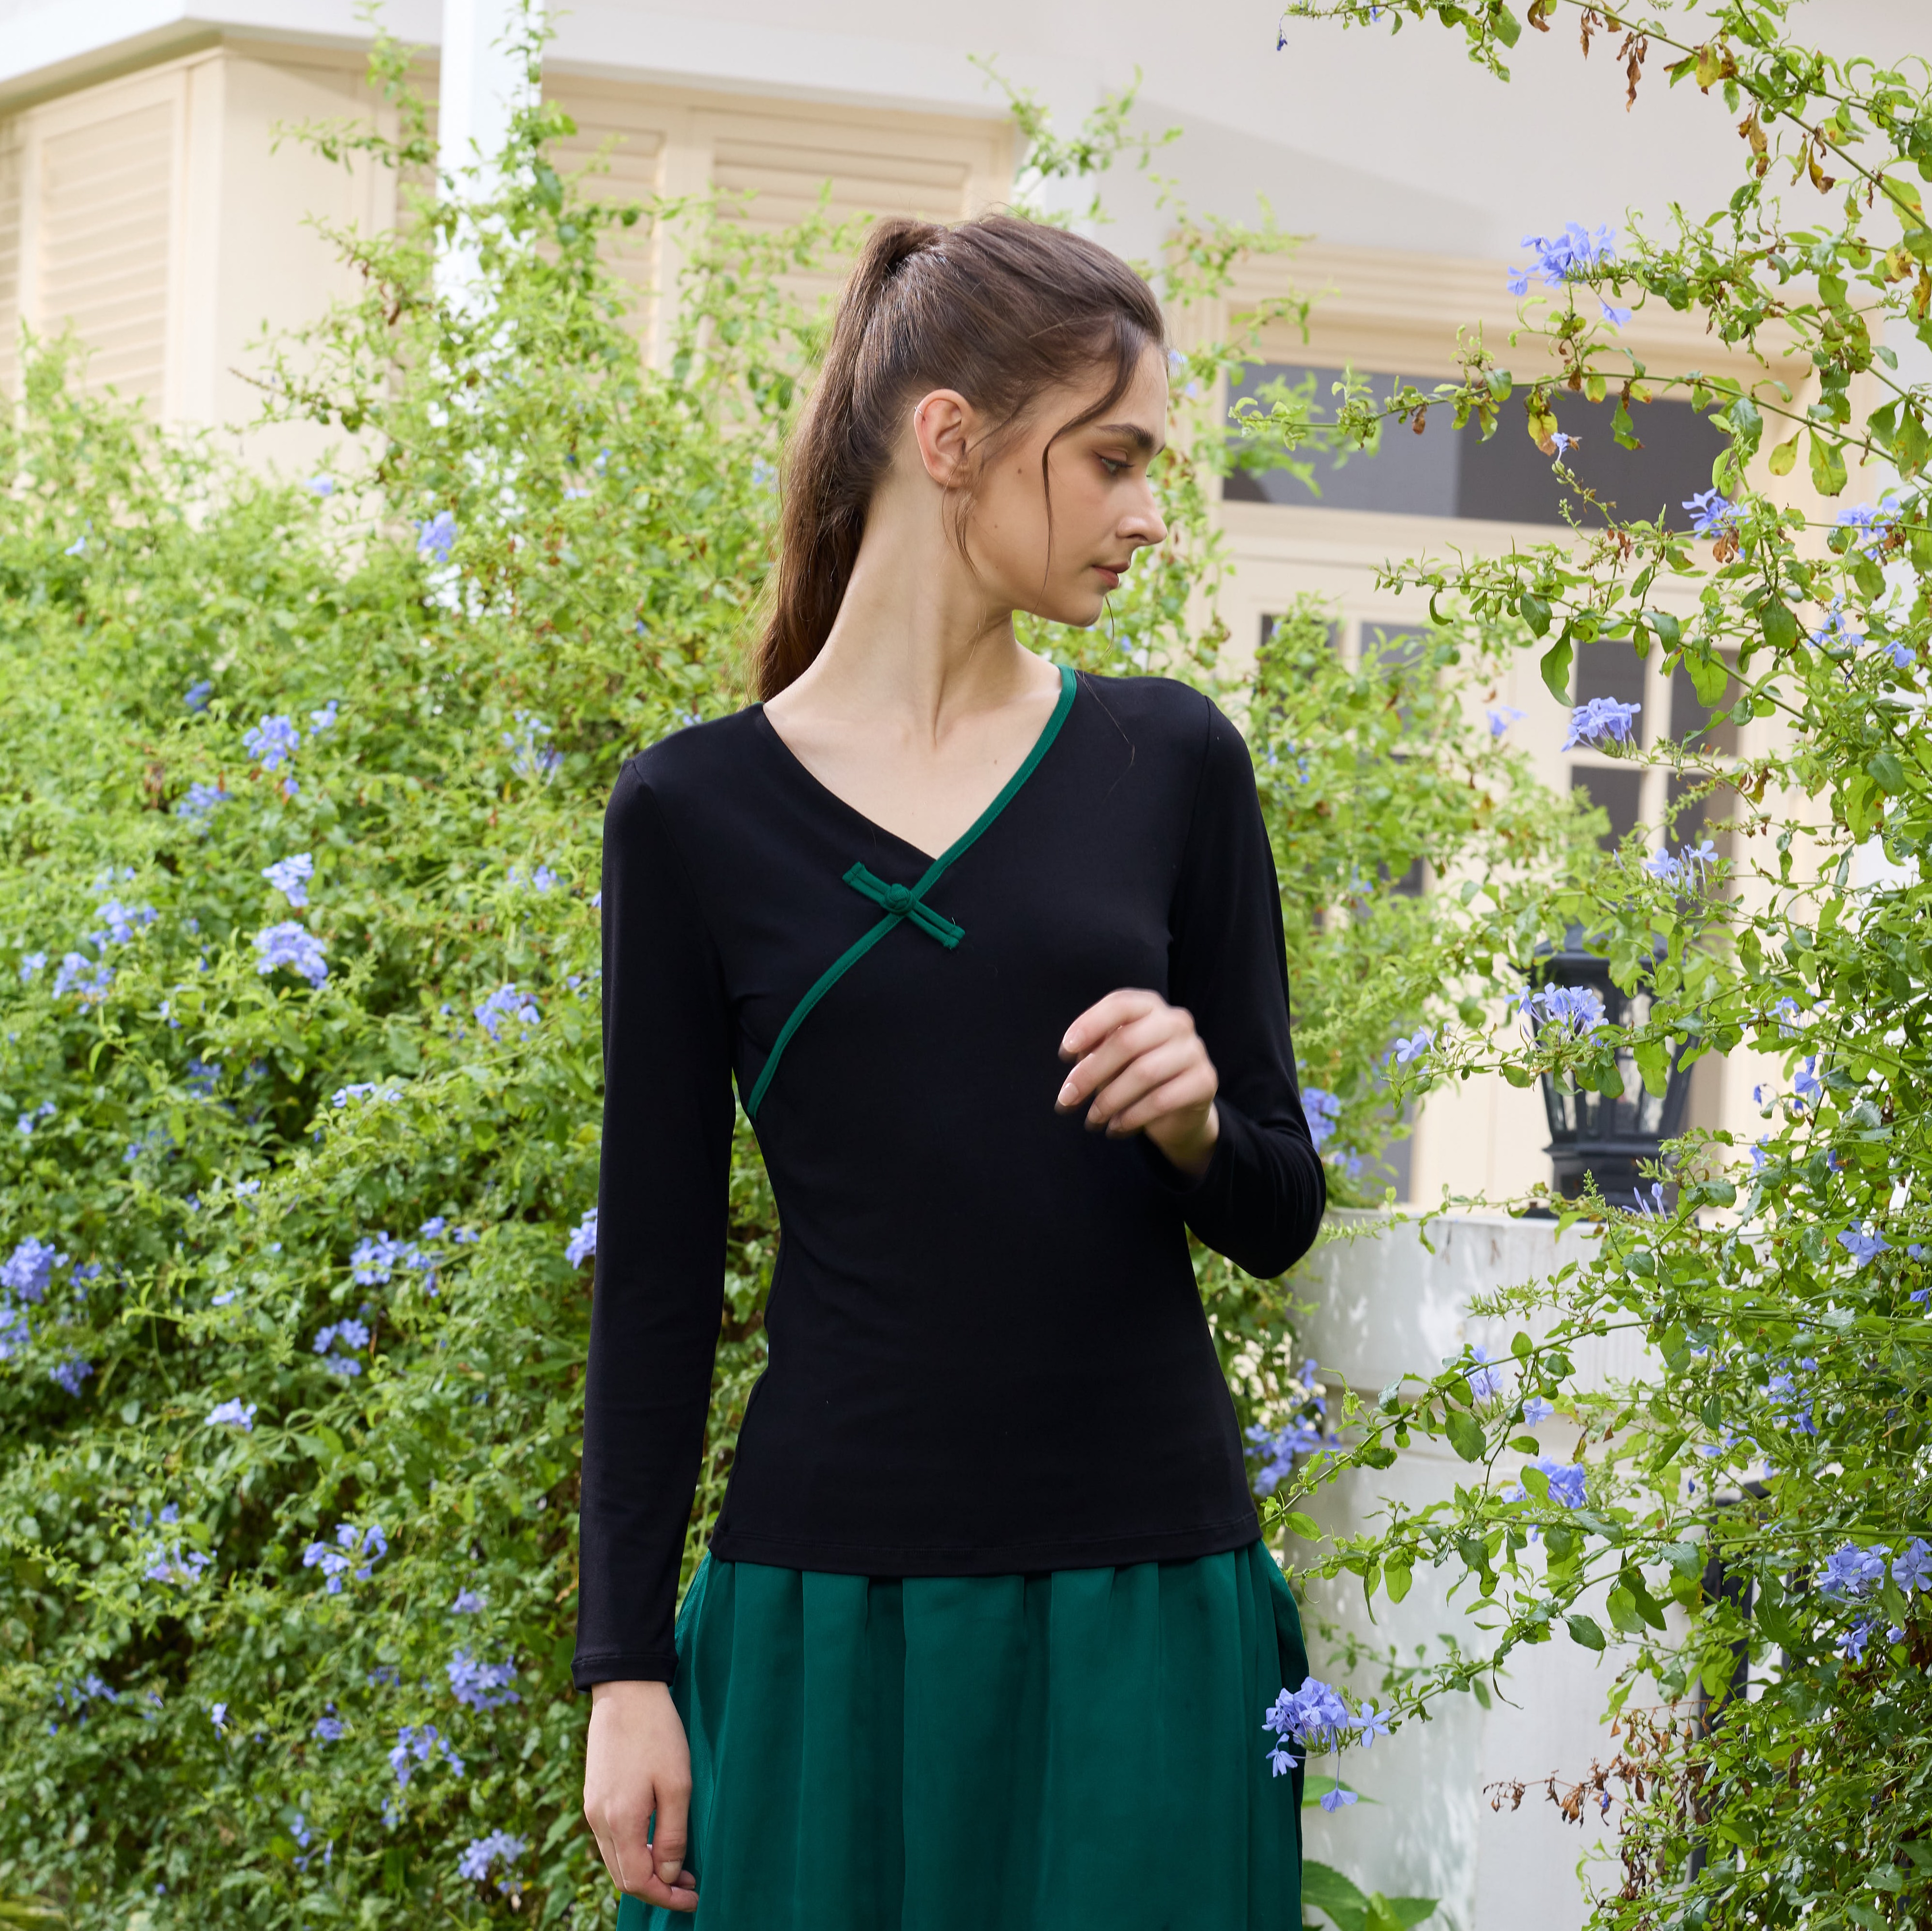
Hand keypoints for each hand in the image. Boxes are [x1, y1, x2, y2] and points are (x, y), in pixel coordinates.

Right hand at [584, 1680, 699, 1911]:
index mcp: (620, 1822)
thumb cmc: (657, 1733)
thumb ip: (673, 1835)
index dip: (667, 1896)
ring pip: (615, 1859)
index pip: (639, 1882)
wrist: (625, 1690)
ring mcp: (592, 1808)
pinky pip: (610, 1839)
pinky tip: (655, 1839)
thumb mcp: (678, 1783)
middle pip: (623, 1877)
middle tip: (689, 1884)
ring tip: (677, 1864)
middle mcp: (599, 1821)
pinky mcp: (592, 1795)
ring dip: (644, 1869)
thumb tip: (670, 1874)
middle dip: (656, 1887)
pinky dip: (632, 1850)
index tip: (694, 1897)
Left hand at [1057, 988, 1219, 1175]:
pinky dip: (1132, 1117)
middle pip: (1126, 1041)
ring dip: (1109, 1101)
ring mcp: (1194, 1050)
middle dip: (1090, 1074)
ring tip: (1092, 1120)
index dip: (1089, 1025)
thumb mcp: (1110, 1060)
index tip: (1064, 1052)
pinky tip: (1115, 1128)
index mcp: (1150, 1007)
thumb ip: (1093, 1050)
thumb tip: (1073, 1057)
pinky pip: (1162, 1100)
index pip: (1119, 1005)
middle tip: (1066, 1100)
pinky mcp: (1204, 1081)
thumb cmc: (1134, 1076)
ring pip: (1143, 1073)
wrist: (1176, 1111)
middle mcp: (1176, 1022)